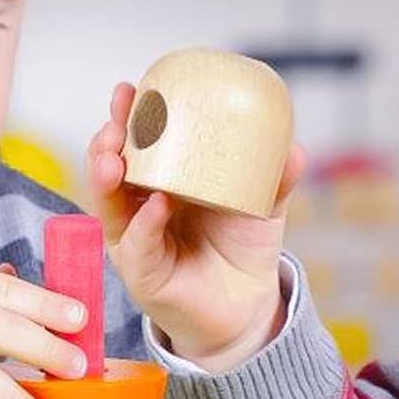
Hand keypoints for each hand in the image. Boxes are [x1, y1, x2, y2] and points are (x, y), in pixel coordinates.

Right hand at [87, 80, 303, 371]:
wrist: (246, 309)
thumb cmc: (241, 250)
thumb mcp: (260, 206)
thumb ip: (273, 179)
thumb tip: (293, 148)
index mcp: (160, 183)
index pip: (135, 144)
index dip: (128, 117)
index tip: (129, 89)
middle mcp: (138, 209)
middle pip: (110, 169)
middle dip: (106, 141)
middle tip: (116, 122)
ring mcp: (135, 241)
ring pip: (109, 205)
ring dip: (105, 176)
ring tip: (114, 156)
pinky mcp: (142, 274)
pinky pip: (137, 245)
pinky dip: (144, 223)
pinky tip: (156, 204)